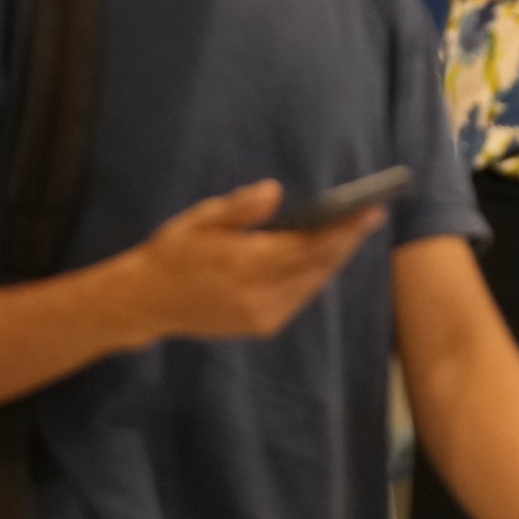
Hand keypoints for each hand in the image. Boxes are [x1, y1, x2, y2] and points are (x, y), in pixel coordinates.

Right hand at [113, 181, 384, 345]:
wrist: (146, 301)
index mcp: (245, 264)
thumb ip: (240, 208)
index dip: (344, 230)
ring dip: (332, 260)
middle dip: (346, 242)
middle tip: (369, 217)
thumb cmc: (173, 253)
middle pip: (318, 266)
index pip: (309, 246)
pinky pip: (299, 297)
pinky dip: (312, 276)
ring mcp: (263, 316)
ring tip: (350, 233)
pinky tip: (320, 258)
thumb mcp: (200, 220)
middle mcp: (259, 295)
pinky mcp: (261, 327)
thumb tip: (276, 192)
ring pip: (312, 284)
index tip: (371, 210)